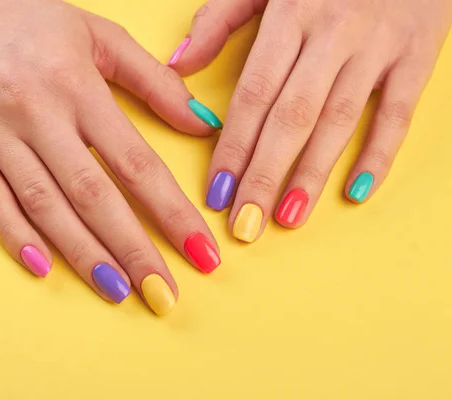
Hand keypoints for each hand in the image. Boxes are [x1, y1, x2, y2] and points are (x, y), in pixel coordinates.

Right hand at [0, 0, 222, 314]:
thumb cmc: (26, 13)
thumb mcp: (98, 36)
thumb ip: (153, 81)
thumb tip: (202, 123)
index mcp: (79, 86)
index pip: (137, 163)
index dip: (173, 213)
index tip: (201, 252)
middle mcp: (38, 112)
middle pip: (95, 195)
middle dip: (134, 250)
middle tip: (164, 294)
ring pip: (44, 204)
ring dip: (83, 254)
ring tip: (117, 291)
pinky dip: (14, 234)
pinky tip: (43, 267)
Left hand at [168, 0, 450, 241]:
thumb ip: (219, 19)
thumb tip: (178, 65)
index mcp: (290, 14)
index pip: (254, 94)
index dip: (232, 147)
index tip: (216, 192)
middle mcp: (333, 33)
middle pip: (292, 116)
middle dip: (265, 174)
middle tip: (245, 224)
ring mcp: (378, 45)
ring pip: (339, 120)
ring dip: (312, 174)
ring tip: (288, 217)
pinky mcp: (418, 53)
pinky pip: (398, 111)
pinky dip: (380, 153)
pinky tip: (356, 191)